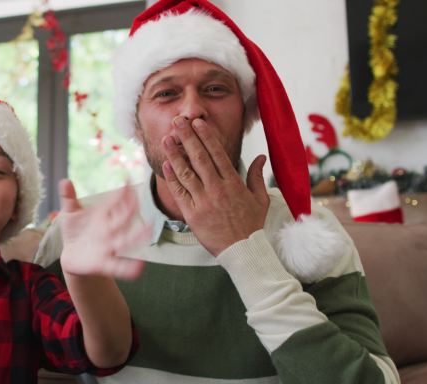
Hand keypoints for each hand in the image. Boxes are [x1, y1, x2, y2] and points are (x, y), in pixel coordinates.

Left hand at [58, 179, 148, 279]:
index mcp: (102, 216)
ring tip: (149, 228)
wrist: (71, 255)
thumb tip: (64, 180)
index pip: (115, 202)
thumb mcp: (70, 214)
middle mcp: (109, 230)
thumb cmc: (74, 231)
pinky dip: (128, 267)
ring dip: (138, 236)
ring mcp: (109, 247)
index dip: (122, 192)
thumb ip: (69, 198)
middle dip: (129, 210)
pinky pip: (118, 266)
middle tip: (137, 199)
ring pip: (126, 241)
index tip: (127, 179)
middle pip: (123, 219)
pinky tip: (138, 268)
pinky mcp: (104, 264)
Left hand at [161, 117, 268, 255]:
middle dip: (187, 137)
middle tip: (178, 121)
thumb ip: (257, 176)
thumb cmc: (252, 225)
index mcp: (234, 183)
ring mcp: (203, 201)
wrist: (243, 251)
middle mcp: (217, 189)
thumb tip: (261, 157)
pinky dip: (172, 178)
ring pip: (186, 173)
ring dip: (175, 154)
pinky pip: (180, 192)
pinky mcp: (192, 214)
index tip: (198, 122)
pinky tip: (166, 164)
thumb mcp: (260, 199)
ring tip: (167, 138)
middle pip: (199, 158)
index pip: (217, 154)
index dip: (206, 136)